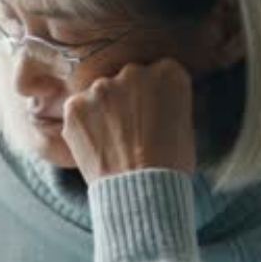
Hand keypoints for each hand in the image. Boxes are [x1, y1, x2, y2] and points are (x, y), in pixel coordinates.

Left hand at [61, 58, 196, 184]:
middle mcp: (133, 71)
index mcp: (168, 73)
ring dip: (102, 112)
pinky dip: (82, 126)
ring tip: (111, 143)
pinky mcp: (75, 105)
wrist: (141, 190)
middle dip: (126, 101)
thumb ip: (167, 104)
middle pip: (126, 80)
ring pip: (99, 95)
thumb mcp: (185, 126)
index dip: (152, 99)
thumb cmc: (169, 165)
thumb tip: (152, 106)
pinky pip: (77, 111)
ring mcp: (101, 87)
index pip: (157, 75)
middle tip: (128, 132)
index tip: (150, 118)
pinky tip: (94, 146)